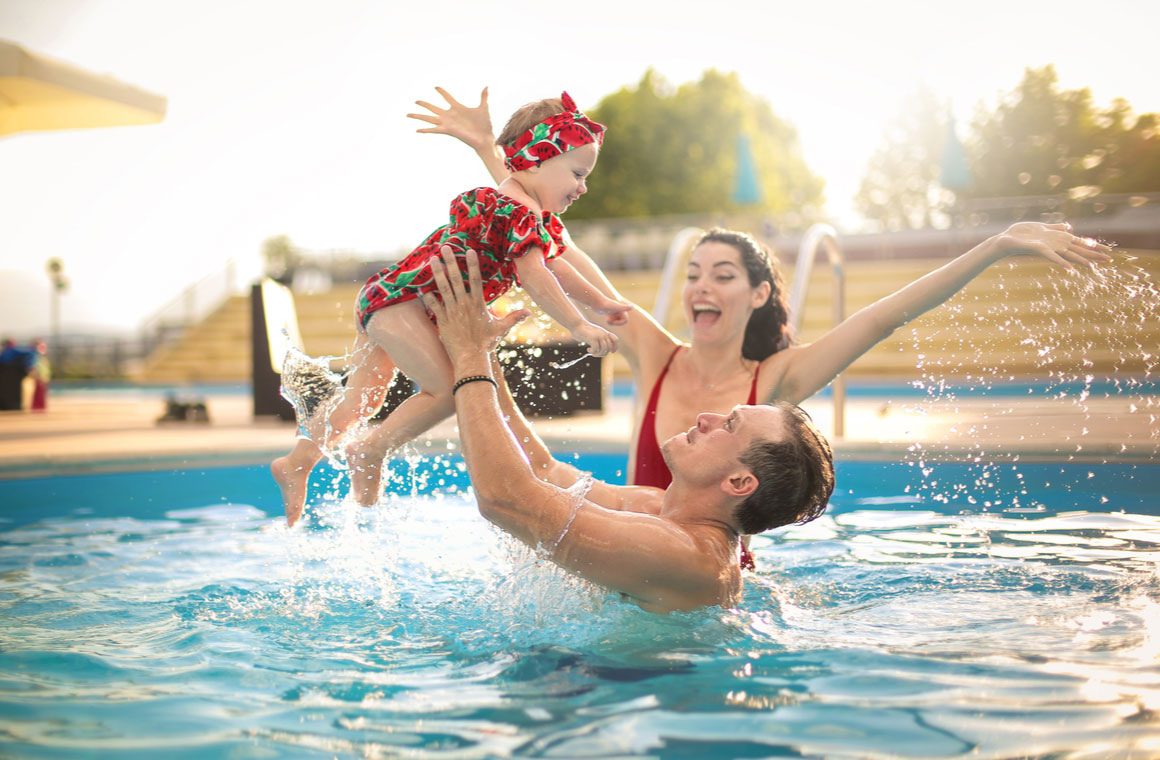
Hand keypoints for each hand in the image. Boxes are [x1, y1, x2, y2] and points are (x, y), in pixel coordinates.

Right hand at [407, 87, 495, 151]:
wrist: (485, 138)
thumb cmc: (484, 125)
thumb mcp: (483, 108)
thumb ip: (483, 97)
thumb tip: (487, 87)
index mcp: (458, 108)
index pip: (447, 97)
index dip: (442, 92)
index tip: (436, 87)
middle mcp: (450, 116)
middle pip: (433, 108)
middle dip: (424, 104)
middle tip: (415, 101)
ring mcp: (448, 123)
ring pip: (430, 118)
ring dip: (419, 116)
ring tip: (408, 114)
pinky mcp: (448, 130)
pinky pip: (434, 129)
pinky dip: (425, 130)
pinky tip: (416, 130)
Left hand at [421, 246, 528, 362]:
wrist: (471, 358)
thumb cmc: (486, 344)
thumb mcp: (501, 329)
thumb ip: (514, 318)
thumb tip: (529, 312)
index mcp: (478, 304)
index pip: (476, 279)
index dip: (473, 264)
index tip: (470, 251)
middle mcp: (464, 304)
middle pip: (456, 278)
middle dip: (451, 261)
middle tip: (445, 247)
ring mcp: (452, 312)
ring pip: (443, 288)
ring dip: (437, 272)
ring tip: (432, 259)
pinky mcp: (442, 320)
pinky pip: (433, 305)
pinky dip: (427, 296)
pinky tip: (420, 286)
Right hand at [571, 322, 618, 356]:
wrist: (577, 325)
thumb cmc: (584, 331)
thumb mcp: (595, 334)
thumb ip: (600, 340)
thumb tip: (605, 350)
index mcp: (605, 332)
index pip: (616, 340)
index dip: (615, 347)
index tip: (612, 352)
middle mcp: (603, 334)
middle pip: (609, 348)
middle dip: (603, 354)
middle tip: (595, 354)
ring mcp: (599, 336)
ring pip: (604, 350)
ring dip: (598, 354)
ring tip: (592, 353)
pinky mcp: (593, 338)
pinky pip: (596, 349)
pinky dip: (592, 352)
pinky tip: (588, 349)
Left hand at [593, 296, 631, 325]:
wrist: (596, 301)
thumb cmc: (606, 304)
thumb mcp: (616, 307)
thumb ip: (624, 307)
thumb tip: (633, 307)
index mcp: (621, 309)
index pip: (625, 320)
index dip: (620, 323)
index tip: (613, 322)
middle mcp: (618, 310)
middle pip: (621, 321)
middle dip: (616, 323)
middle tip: (610, 322)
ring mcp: (614, 311)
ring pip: (616, 321)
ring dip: (613, 323)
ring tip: (607, 321)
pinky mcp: (609, 312)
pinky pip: (612, 319)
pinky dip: (610, 322)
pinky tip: (606, 320)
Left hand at [992, 222, 1113, 270]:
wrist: (1005, 240)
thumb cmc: (1022, 234)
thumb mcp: (1042, 227)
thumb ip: (1056, 228)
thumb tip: (1069, 227)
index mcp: (1058, 239)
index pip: (1080, 243)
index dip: (1094, 246)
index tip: (1108, 250)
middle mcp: (1056, 245)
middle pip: (1079, 250)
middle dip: (1094, 254)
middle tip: (1110, 260)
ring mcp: (1049, 248)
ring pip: (1069, 254)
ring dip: (1082, 260)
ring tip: (1094, 266)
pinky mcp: (1040, 249)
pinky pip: (1052, 257)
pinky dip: (1061, 262)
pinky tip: (1070, 268)